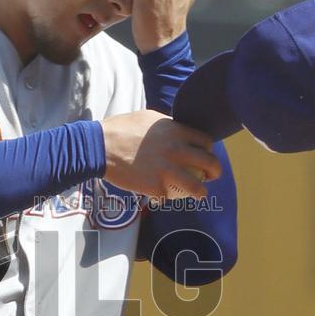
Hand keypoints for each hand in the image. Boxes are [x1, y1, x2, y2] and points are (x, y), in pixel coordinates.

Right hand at [101, 110, 220, 200]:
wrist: (99, 147)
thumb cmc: (120, 129)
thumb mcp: (148, 118)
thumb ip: (167, 126)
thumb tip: (177, 130)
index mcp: (176, 131)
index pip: (206, 142)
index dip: (208, 150)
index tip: (204, 156)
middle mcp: (176, 150)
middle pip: (209, 163)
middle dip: (215, 172)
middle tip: (210, 176)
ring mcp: (167, 170)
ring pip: (197, 187)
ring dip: (201, 192)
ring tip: (199, 194)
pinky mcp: (156, 187)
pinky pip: (170, 196)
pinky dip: (168, 197)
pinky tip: (163, 196)